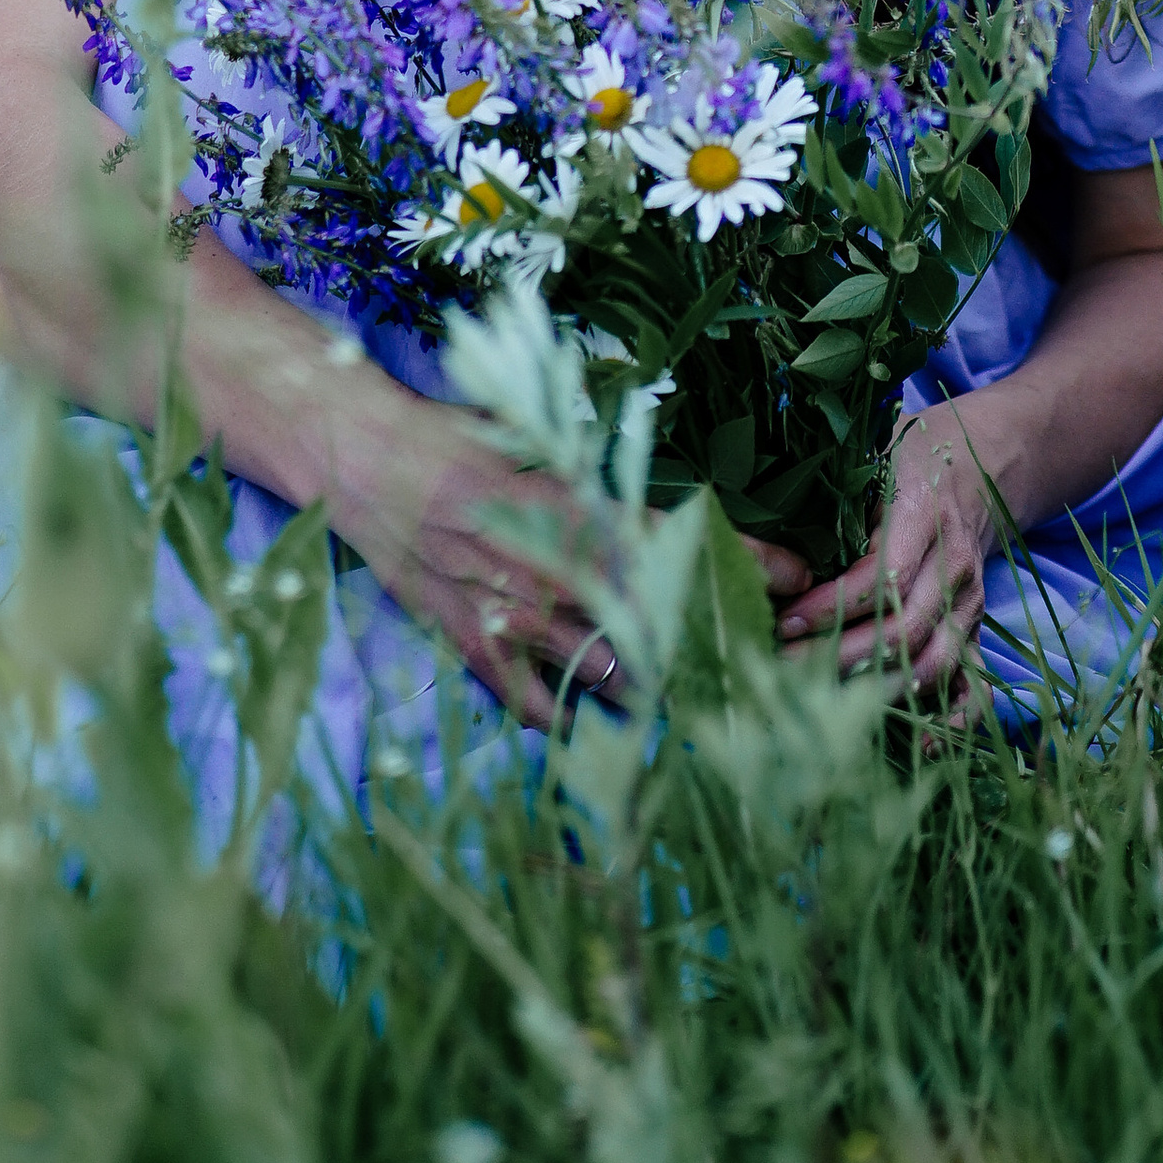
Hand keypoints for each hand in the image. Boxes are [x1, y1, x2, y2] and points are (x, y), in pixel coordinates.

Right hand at [327, 397, 813, 729]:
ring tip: (693, 697)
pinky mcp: (474, 644)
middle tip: (748, 655)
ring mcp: (513, 613)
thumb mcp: (538, 445)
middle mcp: (554, 565)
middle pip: (657, 623)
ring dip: (651, 687)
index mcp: (578, 505)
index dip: (746, 560)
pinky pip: (533, 702)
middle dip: (708, 642)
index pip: (683, 541)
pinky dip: (568, 717)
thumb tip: (665, 510)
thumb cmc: (458, 439)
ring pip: (606, 672)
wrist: (368, 458)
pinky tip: (595, 723)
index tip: (794, 575)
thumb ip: (600, 485)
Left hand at [771, 399, 1007, 704]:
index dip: (833, 607)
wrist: (980, 467)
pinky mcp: (976, 628)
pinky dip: (952, 718)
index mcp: (923, 516)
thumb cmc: (907, 461)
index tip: (786, 621)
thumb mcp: (872, 459)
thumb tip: (770, 542)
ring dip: (879, 689)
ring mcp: (969, 602)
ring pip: (934, 662)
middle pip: (904, 631)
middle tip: (784, 670)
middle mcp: (952, 565)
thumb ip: (834, 497)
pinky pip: (974, 683)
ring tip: (823, 702)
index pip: (884, 578)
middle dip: (841, 658)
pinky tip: (916, 740)